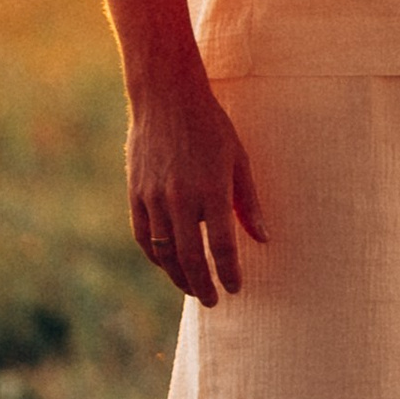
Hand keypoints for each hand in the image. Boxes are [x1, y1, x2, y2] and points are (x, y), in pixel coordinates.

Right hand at [125, 76, 266, 305]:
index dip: (229, 272)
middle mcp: (180, 199)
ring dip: (178, 275)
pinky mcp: (135, 193)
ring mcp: (154, 197)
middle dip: (203, 284)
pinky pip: (142, 236)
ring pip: (164, 252)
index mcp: (212, 190)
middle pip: (191, 257)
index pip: (222, 246)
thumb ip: (250, 202)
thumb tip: (263, 238)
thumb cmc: (211, 126)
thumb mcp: (239, 160)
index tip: (235, 288)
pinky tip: (166, 265)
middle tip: (212, 300)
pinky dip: (155, 256)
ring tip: (192, 288)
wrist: (166, 98)